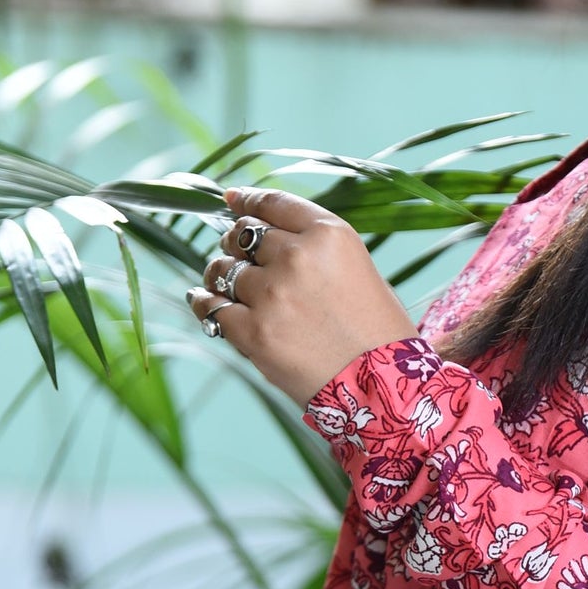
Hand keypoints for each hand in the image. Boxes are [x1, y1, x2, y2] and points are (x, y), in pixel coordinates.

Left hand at [185, 185, 417, 408]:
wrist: (385, 387)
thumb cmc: (378, 331)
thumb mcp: (358, 268)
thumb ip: (314, 247)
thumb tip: (260, 231)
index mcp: (329, 235)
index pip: (274, 204)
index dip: (248, 200)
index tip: (233, 201)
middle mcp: (298, 257)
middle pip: (245, 235)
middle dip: (236, 242)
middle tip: (236, 253)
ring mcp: (272, 295)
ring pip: (224, 269)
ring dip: (220, 274)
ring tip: (223, 283)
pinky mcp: (254, 332)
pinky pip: (211, 308)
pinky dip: (203, 302)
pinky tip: (202, 300)